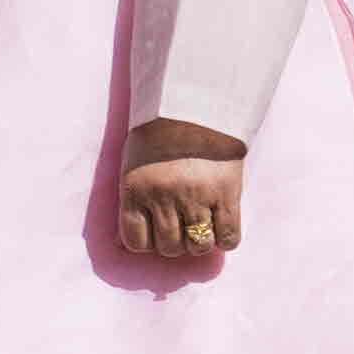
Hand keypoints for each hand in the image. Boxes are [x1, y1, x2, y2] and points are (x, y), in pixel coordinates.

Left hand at [113, 121, 248, 270]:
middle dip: (174, 243)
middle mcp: (163, 197)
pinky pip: (228, 236)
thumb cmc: (158, 134)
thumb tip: (125, 241)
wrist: (195, 105)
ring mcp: (196, 197)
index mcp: (135, 190)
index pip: (135, 241)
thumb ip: (133, 200)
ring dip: (199, 243)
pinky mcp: (226, 193)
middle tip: (181, 227)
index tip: (154, 233)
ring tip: (201, 228)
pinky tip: (221, 228)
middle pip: (169, 247)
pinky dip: (226, 239)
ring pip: (198, 245)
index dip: (146, 242)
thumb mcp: (133, 164)